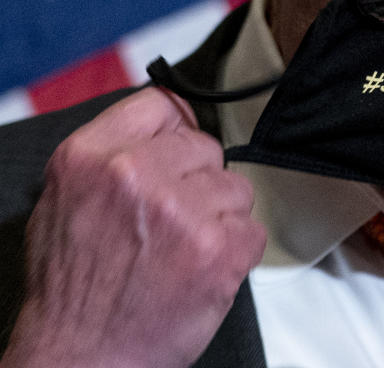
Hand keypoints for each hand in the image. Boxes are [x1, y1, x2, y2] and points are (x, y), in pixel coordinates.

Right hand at [0, 87, 265, 367]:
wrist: (80, 358)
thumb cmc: (73, 289)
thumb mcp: (64, 201)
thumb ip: (111, 156)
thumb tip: (167, 127)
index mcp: (91, 157)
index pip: (162, 104)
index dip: (176, 129)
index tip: (180, 150)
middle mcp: (136, 174)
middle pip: (205, 146)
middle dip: (197, 181)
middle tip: (172, 222)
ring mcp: (182, 210)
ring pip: (236, 186)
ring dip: (220, 217)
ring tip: (184, 250)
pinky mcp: (219, 248)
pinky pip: (254, 228)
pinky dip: (237, 251)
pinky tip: (203, 269)